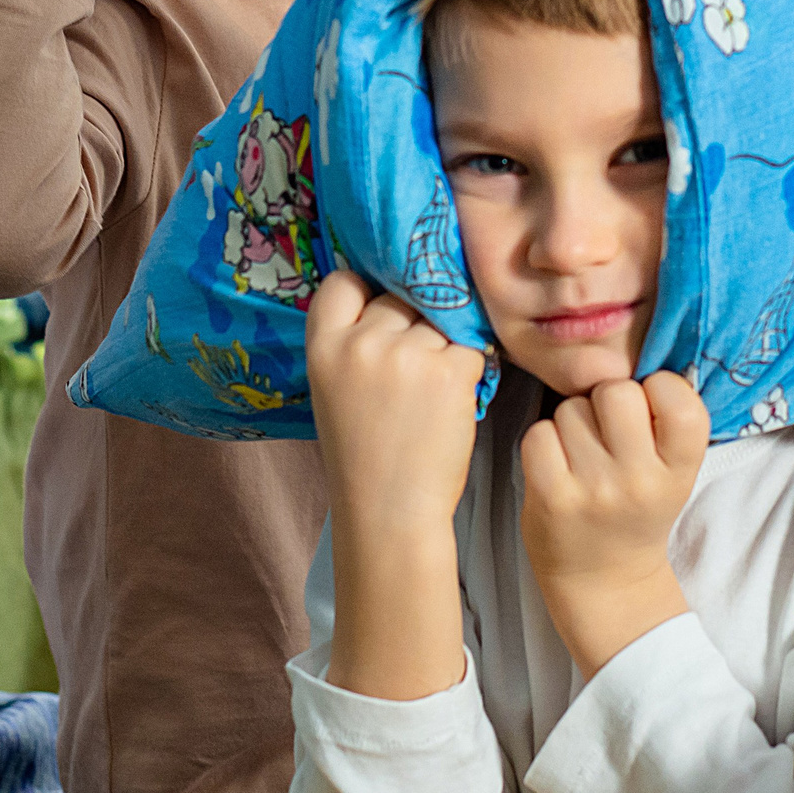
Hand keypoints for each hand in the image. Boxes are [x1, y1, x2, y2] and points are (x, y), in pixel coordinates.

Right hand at [309, 269, 491, 532]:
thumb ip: (350, 342)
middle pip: (398, 298)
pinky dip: (468, 367)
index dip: (365, 292)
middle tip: (411, 366)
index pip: (343, 282)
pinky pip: (470, 346)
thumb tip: (388, 296)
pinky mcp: (451, 373)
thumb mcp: (332, 388)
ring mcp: (408, 356)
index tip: (377, 312)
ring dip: (443, 345)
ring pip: (438, 320)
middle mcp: (363, 343)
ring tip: (431, 389)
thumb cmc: (361, 453)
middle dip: (410, 322)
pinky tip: (453, 397)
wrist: (389, 510)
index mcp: (324, 347)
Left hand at [519, 370, 708, 676]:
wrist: (605, 581)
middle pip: (615, 391)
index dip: (656, 389)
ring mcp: (595, 490)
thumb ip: (663, 419)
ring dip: (571, 424)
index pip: (675, 393)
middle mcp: (642, 480)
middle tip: (608, 436)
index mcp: (681, 468)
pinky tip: (557, 469)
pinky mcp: (552, 496)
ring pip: (571, 408)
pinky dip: (542, 444)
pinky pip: (538, 433)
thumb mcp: (672, 470)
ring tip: (583, 459)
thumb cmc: (636, 508)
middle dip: (605, 402)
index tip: (649, 413)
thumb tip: (637, 344)